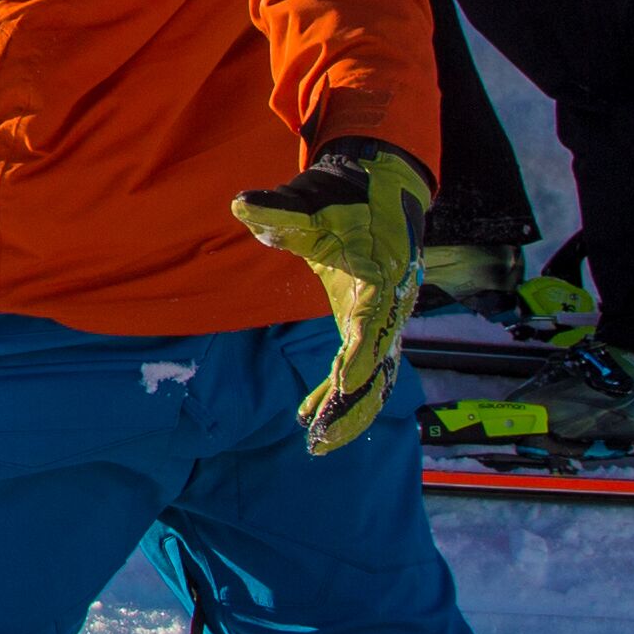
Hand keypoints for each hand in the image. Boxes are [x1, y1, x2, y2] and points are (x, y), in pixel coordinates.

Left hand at [230, 136, 433, 452]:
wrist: (380, 190)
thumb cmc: (344, 198)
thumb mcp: (312, 199)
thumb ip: (279, 209)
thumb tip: (240, 205)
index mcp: (380, 275)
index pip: (371, 323)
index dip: (358, 356)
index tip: (340, 385)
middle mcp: (392, 304)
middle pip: (379, 364)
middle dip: (352, 403)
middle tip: (320, 434)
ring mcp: (388, 318)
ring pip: (377, 377)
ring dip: (351, 411)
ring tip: (319, 442)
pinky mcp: (377, 325)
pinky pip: (368, 370)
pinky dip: (346, 397)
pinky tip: (315, 418)